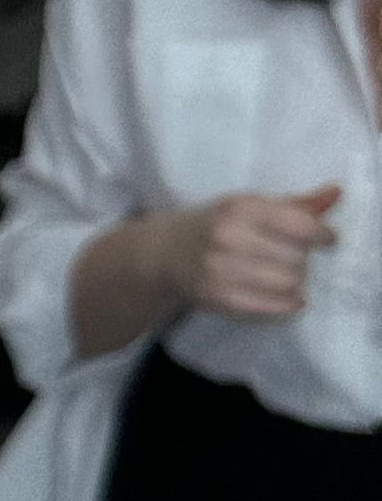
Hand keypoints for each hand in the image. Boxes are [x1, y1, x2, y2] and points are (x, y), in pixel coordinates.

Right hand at [174, 185, 341, 321]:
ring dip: (297, 281)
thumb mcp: (249, 206)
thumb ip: (295, 203)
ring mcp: (221, 270)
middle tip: (296, 257)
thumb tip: (336, 193)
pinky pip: (271, 307)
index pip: (299, 224)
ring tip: (290, 276)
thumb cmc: (216, 225)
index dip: (322, 235)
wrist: (164, 252)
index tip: (328, 240)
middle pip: (297, 256)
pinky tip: (290, 298)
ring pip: (288, 282)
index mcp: (240, 208)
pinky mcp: (218, 297)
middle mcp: (228, 236)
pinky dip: (289, 304)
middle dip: (304, 258)